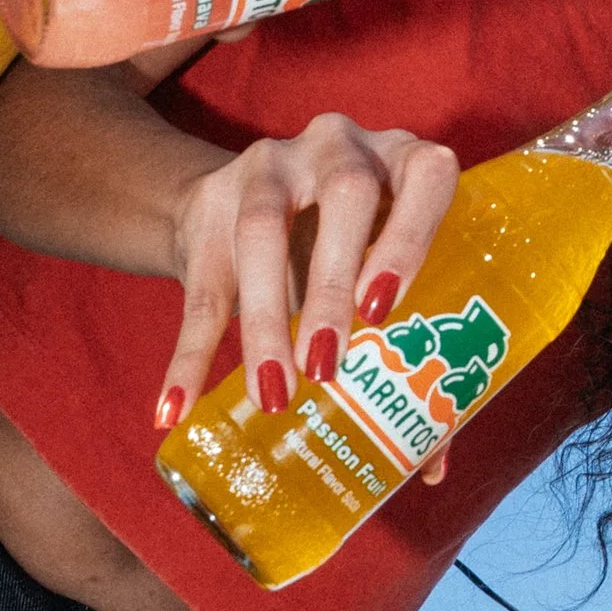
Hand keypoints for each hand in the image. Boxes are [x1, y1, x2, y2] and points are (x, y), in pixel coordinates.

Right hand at [154, 114, 459, 432]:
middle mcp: (339, 145)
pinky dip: (190, 353)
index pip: (426, 176)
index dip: (410, 237)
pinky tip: (177, 407)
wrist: (245, 204)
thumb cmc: (350, 251)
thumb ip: (412, 353)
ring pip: (263, 231)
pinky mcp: (210, 204)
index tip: (385, 308)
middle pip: (343, 196)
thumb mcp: (381, 274)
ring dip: (266, 318)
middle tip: (327, 364)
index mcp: (403, 159)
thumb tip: (434, 464)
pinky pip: (200, 281)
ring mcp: (271, 166)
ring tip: (274, 391)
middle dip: (332, 283)